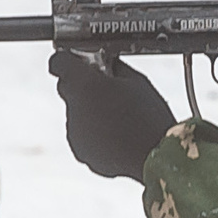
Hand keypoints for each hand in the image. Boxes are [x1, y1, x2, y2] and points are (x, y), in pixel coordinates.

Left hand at [50, 50, 175, 177]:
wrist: (159, 157)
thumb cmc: (150, 117)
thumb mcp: (137, 81)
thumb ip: (114, 68)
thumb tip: (108, 65)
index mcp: (84, 84)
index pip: (59, 62)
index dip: (68, 60)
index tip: (80, 62)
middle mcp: (74, 108)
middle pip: (67, 88)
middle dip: (83, 87)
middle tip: (108, 90)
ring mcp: (75, 132)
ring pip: (76, 113)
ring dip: (91, 112)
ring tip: (120, 119)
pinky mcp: (82, 152)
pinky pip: (83, 135)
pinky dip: (95, 134)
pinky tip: (118, 135)